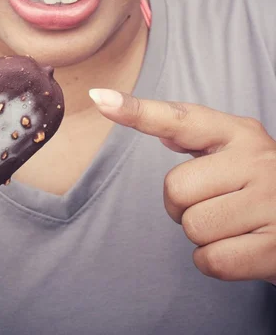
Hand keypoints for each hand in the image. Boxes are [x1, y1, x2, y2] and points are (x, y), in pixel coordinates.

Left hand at [89, 89, 275, 282]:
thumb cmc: (264, 187)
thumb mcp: (241, 153)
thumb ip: (203, 140)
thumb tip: (162, 132)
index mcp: (239, 134)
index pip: (181, 119)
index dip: (138, 110)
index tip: (102, 98)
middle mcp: (255, 160)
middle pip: (175, 189)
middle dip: (183, 207)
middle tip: (215, 205)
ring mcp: (269, 202)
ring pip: (192, 227)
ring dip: (203, 236)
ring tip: (233, 225)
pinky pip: (212, 260)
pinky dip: (216, 262)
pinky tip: (240, 248)